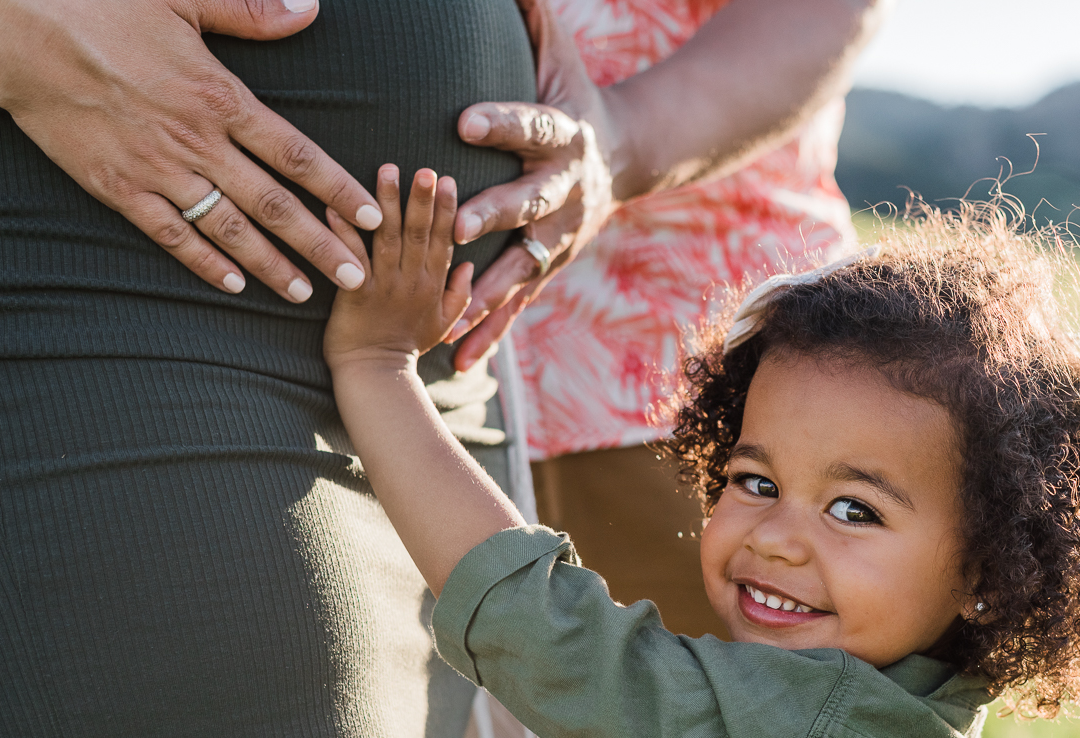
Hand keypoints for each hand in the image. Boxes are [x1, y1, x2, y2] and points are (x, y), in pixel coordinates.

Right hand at [0, 0, 382, 301]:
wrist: (20, 31)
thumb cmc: (102, 6)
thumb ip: (250, 11)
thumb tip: (308, 9)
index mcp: (220, 98)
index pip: (296, 155)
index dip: (339, 189)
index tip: (372, 216)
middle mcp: (197, 142)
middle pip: (273, 204)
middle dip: (320, 243)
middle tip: (357, 276)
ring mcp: (158, 170)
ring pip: (228, 229)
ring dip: (270, 264)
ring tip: (304, 293)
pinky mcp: (119, 188)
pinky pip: (169, 235)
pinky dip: (203, 262)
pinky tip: (232, 284)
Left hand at [324, 166, 472, 369]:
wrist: (376, 375)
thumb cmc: (406, 346)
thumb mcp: (444, 324)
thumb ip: (460, 293)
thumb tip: (472, 264)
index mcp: (434, 285)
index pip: (444, 241)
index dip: (448, 210)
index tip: (449, 180)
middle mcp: (412, 282)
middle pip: (420, 234)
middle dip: (423, 199)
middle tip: (426, 169)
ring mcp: (384, 287)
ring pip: (389, 239)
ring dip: (388, 203)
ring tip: (388, 170)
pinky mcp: (355, 293)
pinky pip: (352, 257)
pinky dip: (344, 231)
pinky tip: (336, 204)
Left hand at [445, 0, 622, 366]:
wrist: (625, 158)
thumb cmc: (575, 97)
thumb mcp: (560, 54)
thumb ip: (531, 15)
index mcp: (563, 138)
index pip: (530, 126)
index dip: (501, 121)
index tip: (462, 118)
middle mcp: (564, 192)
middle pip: (529, 205)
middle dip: (495, 216)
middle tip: (460, 225)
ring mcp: (558, 237)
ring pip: (522, 267)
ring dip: (489, 292)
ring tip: (453, 314)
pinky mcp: (548, 269)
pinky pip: (517, 306)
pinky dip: (489, 334)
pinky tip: (458, 362)